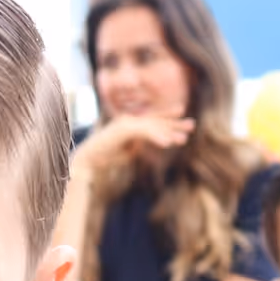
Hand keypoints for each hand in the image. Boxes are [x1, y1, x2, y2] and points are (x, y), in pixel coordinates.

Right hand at [73, 114, 192, 179]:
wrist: (87, 162)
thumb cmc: (104, 158)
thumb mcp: (128, 151)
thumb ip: (140, 146)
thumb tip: (149, 146)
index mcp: (129, 123)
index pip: (152, 119)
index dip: (168, 117)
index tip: (183, 118)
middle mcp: (128, 119)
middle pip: (156, 120)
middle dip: (174, 123)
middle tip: (192, 125)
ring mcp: (126, 123)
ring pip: (153, 126)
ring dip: (169, 132)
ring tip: (183, 138)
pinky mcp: (124, 129)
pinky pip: (145, 132)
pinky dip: (157, 138)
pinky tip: (167, 145)